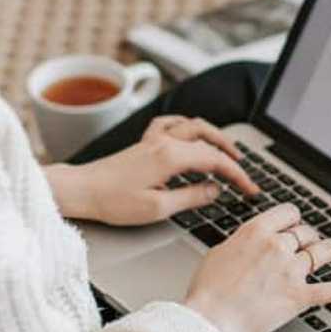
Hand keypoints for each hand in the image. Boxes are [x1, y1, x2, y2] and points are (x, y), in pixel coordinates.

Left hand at [44, 115, 259, 224]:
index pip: (216, 160)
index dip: (238, 174)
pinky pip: (171, 123)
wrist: (81, 190)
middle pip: (209, 138)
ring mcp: (154, 140)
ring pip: (193, 126)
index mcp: (171, 156)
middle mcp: (164, 142)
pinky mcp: (144, 143)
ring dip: (214, 135)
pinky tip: (190, 132)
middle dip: (231, 152)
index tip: (250, 188)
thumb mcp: (158, 208)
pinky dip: (187, 125)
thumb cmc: (113, 201)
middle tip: (244, 170)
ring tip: (227, 150)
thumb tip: (214, 190)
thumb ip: (191, 197)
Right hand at [183, 203, 330, 331]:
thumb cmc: (208, 290)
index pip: (289, 213)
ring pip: (322, 252)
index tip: (294, 225)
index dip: (294, 220)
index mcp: (256, 230)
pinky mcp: (299, 296)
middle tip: (311, 244)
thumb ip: (243, 241)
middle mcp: (277, 246)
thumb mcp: (220, 251)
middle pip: (305, 232)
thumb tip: (253, 240)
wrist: (209, 319)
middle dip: (309, 238)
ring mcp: (291, 271)